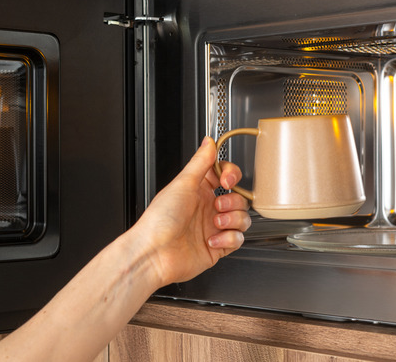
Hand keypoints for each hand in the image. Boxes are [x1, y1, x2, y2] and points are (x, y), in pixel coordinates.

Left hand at [133, 136, 250, 285]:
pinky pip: (237, 240)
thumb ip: (200, 161)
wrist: (153, 253)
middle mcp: (207, 209)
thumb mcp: (183, 183)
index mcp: (198, 191)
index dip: (231, 176)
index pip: (225, 176)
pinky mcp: (217, 248)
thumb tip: (209, 141)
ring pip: (242, 219)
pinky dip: (228, 239)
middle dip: (233, 201)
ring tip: (216, 223)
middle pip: (239, 199)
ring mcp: (213, 228)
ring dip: (233, 220)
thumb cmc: (160, 219)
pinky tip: (212, 240)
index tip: (226, 181)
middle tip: (218, 206)